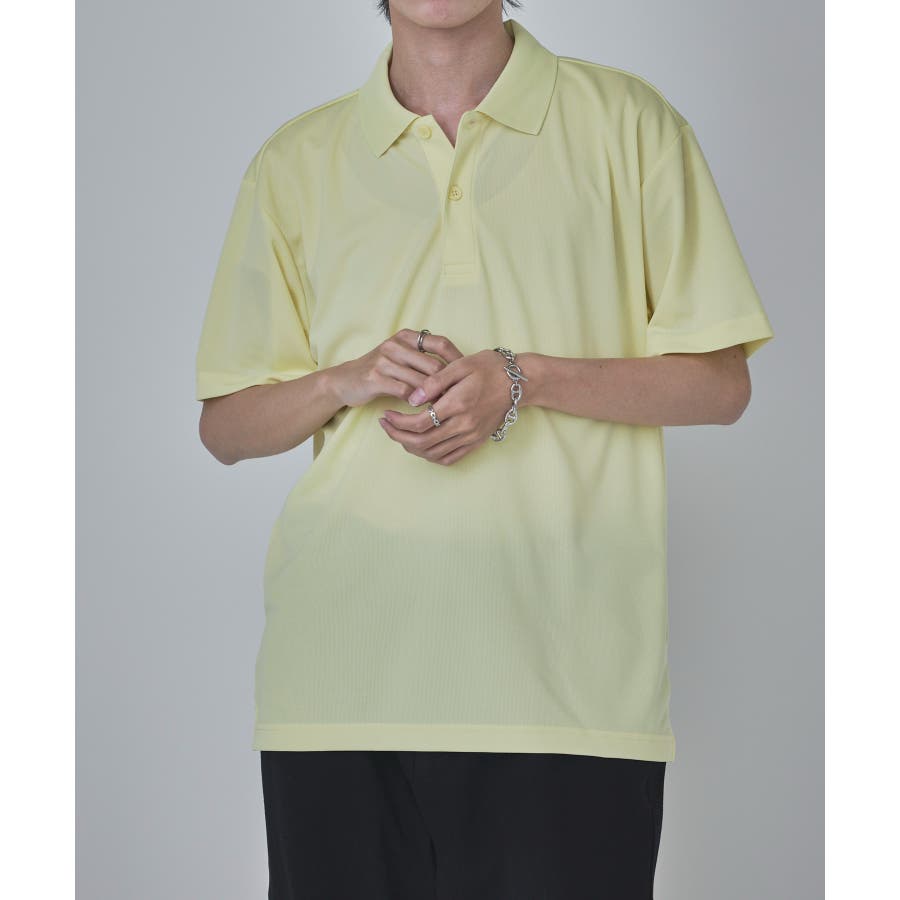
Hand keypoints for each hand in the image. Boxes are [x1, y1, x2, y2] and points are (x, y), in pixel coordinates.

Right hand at [330, 329, 463, 407]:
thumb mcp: (402, 358)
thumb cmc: (380, 372)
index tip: (469, 379)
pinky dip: (417, 404)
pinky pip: (406, 392)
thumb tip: (458, 375)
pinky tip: (422, 411)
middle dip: (449, 386)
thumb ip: (424, 361)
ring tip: (444, 409)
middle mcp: (396, 344)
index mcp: (407, 336)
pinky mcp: (376, 377)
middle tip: (459, 401)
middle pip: (435, 365)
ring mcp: (385, 360)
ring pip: (422, 381)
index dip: (458, 361)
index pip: (442, 343)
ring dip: (435, 398)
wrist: (345, 381)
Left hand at [377, 349, 511, 465]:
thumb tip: (412, 399)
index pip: (420, 423)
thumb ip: (434, 382)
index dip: (398, 422)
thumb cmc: (489, 368)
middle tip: (385, 426)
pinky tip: (421, 445)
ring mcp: (471, 436)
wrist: (519, 382)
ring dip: (411, 447)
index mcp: (458, 404)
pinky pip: (449, 458)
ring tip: (399, 434)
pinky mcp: (476, 441)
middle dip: (398, 436)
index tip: (386, 414)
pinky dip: (431, 456)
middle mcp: (465, 425)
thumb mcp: (460, 365)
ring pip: (433, 453)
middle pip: (423, 442)